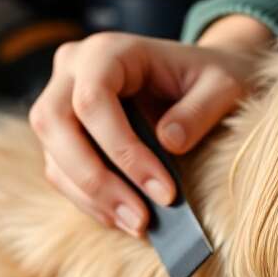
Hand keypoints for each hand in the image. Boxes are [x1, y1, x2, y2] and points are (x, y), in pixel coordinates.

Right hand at [29, 15, 273, 234]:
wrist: (202, 79)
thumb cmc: (212, 78)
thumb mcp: (223, 86)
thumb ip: (200, 109)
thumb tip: (169, 142)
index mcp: (107, 51)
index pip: (92, 101)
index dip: (123, 151)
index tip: (165, 192)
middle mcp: (72, 70)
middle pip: (54, 125)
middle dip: (96, 180)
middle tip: (142, 219)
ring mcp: (61, 102)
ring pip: (54, 155)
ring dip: (93, 198)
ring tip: (140, 226)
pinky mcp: (65, 135)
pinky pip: (62, 173)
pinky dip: (91, 201)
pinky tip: (127, 219)